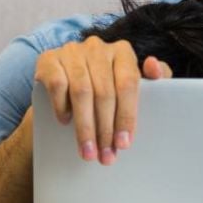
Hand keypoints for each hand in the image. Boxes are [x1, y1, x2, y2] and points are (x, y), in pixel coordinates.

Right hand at [34, 37, 171, 164]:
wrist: (64, 78)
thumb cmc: (106, 85)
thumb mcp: (131, 82)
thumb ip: (153, 77)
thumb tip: (153, 65)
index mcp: (122, 51)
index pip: (128, 84)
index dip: (127, 116)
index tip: (124, 144)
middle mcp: (97, 47)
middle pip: (105, 93)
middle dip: (105, 130)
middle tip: (105, 156)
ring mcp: (72, 51)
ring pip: (81, 92)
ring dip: (85, 127)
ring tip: (88, 151)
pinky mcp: (49, 59)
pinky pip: (57, 85)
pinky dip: (62, 107)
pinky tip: (66, 122)